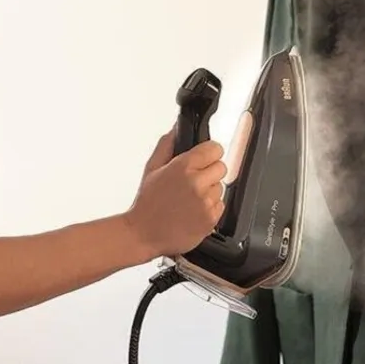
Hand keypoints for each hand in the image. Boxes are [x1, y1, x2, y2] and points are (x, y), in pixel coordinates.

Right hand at [124, 128, 226, 261]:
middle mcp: (197, 182)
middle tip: (193, 182)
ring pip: (221, 187)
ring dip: (210, 191)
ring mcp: (206, 201)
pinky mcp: (211, 218)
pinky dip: (210, 208)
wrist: (142, 234)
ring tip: (189, 200)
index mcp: (183, 166)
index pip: (215, 148)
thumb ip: (167, 145)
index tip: (203, 160)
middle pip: (222, 166)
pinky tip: (193, 211)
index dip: (209, 154)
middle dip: (209, 172)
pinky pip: (220, 206)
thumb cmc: (147, 203)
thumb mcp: (152, 168)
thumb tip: (176, 129)